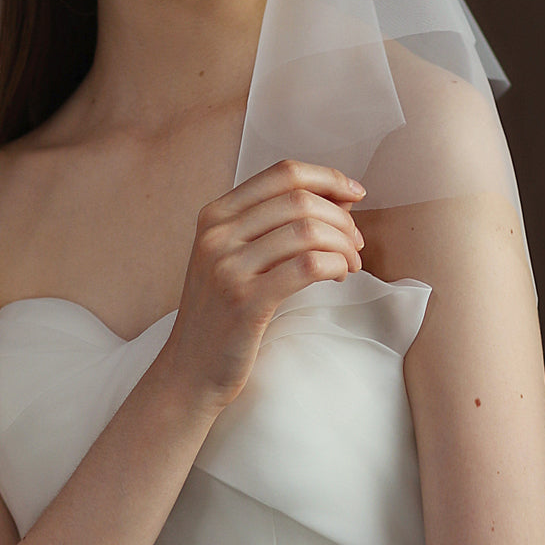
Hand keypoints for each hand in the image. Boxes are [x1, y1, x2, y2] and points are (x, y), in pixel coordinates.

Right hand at [159, 159, 364, 412]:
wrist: (188, 371)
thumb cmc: (223, 313)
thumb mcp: (237, 257)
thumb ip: (279, 224)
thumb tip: (341, 197)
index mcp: (215, 214)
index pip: (282, 173)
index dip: (327, 177)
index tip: (356, 193)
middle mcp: (218, 234)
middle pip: (299, 199)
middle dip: (341, 218)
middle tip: (356, 244)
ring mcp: (228, 267)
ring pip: (307, 230)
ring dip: (343, 244)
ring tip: (350, 265)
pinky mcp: (245, 301)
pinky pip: (307, 266)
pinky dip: (336, 264)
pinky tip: (339, 276)